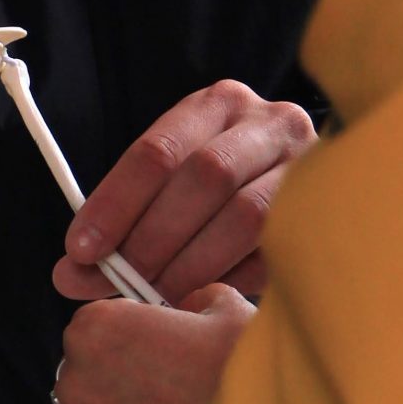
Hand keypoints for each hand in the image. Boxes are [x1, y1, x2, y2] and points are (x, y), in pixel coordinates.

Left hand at [52, 283, 251, 403]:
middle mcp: (78, 382)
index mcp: (99, 329)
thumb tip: (192, 307)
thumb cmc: (254, 377)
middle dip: (113, 389)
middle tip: (164, 402)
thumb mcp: (230, 313)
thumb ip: (196, 300)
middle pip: (80, 383)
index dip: (123, 344)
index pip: (88, 333)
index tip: (152, 356)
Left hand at [54, 80, 314, 303]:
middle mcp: (269, 122)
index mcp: (216, 105)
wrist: (326, 186)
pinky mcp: (333, 209)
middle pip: (204, 178)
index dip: (115, 204)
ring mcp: (310, 163)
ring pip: (246, 213)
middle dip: (154, 237)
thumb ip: (123, 226)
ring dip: (193, 263)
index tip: (81, 251)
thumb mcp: (171, 188)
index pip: (156, 152)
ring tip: (158, 297)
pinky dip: (235, 277)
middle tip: (121, 282)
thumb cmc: (223, 193)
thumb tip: (69, 275)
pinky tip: (205, 298)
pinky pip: (279, 248)